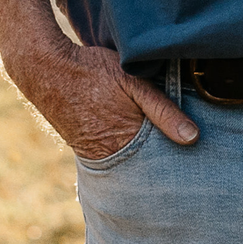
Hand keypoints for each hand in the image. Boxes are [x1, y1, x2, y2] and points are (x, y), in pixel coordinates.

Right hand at [12, 39, 199, 159]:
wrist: (45, 71)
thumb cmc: (92, 71)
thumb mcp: (133, 81)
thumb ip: (163, 109)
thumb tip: (193, 138)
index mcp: (128, 141)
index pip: (162, 162)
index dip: (179, 162)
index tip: (197, 167)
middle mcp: (112, 155)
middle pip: (147, 169)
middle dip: (163, 168)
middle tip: (183, 173)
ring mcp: (96, 155)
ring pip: (131, 165)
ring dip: (145, 161)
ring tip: (163, 160)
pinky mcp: (86, 149)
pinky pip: (114, 158)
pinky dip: (127, 154)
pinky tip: (135, 147)